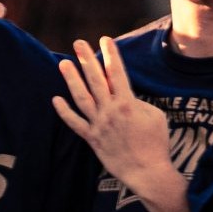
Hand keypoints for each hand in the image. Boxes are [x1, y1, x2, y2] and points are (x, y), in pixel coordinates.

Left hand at [52, 36, 176, 194]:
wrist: (147, 171)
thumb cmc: (156, 143)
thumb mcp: (155, 117)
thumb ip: (138, 103)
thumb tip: (125, 98)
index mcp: (128, 104)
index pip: (118, 73)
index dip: (111, 55)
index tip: (105, 40)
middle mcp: (110, 111)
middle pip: (96, 80)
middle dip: (87, 59)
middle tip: (79, 43)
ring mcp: (99, 124)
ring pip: (81, 98)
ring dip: (71, 80)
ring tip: (64, 63)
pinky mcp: (92, 139)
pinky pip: (75, 123)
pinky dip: (64, 111)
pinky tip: (56, 99)